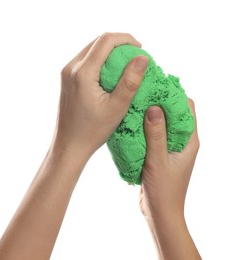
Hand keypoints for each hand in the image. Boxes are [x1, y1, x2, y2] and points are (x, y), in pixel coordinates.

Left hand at [54, 33, 148, 156]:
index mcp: (82, 72)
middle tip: (135, 57)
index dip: (126, 38)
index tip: (140, 48)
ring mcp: (67, 73)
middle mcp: (71, 68)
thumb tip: (142, 58)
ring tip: (125, 65)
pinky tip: (111, 74)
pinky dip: (101, 61)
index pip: (105, 40)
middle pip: (97, 42)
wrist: (69, 145)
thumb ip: (130, 82)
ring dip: (110, 52)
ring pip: (91, 50)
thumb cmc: (92, 130)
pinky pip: (86, 61)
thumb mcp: (116, 107)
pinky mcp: (67, 80)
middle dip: (119, 44)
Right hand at [139, 99, 200, 259]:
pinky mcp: (160, 153)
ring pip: (162, 124)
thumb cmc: (163, 189)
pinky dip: (144, 128)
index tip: (157, 86)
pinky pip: (153, 135)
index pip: (187, 109)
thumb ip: (156, 135)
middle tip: (142, 93)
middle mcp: (181, 141)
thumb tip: (155, 108)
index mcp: (188, 141)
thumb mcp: (158, 160)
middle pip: (174, 114)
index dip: (174, 95)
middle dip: (160, 102)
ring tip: (135, 104)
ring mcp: (170, 147)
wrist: (160, 212)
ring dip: (150, 115)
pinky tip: (131, 123)